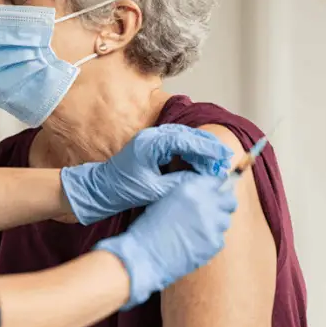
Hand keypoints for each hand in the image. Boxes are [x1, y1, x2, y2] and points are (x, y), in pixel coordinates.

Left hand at [60, 124, 232, 224]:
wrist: (99, 189)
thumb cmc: (122, 190)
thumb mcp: (154, 190)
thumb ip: (179, 183)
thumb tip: (204, 180)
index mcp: (150, 144)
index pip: (186, 140)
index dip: (207, 148)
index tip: (224, 157)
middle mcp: (151, 137)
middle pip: (187, 135)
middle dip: (208, 147)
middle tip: (226, 160)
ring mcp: (151, 139)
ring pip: (184, 138)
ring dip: (200, 149)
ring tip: (217, 163)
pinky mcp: (151, 146)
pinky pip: (176, 144)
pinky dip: (190, 152)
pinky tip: (200, 164)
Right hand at [94, 173, 236, 308]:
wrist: (145, 255)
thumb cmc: (149, 227)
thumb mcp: (167, 198)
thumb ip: (189, 192)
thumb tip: (206, 193)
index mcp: (192, 188)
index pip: (217, 181)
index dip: (216, 188)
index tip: (215, 193)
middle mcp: (206, 203)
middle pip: (230, 200)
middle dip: (223, 205)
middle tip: (213, 212)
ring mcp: (213, 224)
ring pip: (225, 221)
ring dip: (216, 224)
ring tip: (198, 231)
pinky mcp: (214, 243)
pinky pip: (220, 239)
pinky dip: (210, 241)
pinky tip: (195, 244)